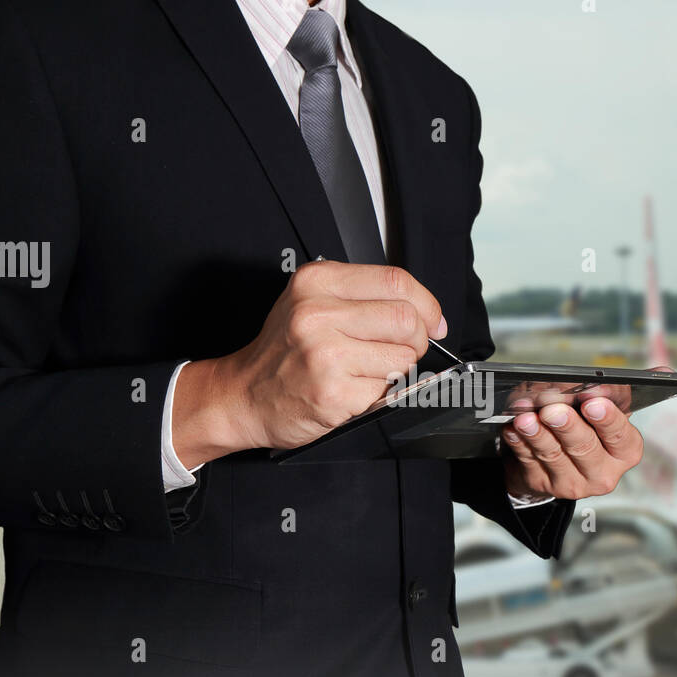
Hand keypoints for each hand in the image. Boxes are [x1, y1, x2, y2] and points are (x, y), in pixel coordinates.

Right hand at [172, 260, 444, 462]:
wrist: (243, 394)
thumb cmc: (283, 351)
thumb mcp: (309, 302)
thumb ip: (362, 296)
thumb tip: (427, 313)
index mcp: (316, 282)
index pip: (396, 281)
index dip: (427, 304)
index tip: (433, 321)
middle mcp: (317, 314)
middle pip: (406, 320)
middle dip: (416, 340)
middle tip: (401, 350)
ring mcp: (325, 355)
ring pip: (402, 358)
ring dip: (396, 370)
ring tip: (365, 371)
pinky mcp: (333, 393)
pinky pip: (385, 391)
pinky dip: (377, 395)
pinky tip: (351, 390)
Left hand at [501, 397, 642, 500]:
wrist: (558, 461)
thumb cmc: (587, 426)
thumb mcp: (608, 410)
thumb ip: (626, 390)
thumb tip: (664, 371)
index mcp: (626, 451)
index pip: (620, 436)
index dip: (606, 420)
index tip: (593, 402)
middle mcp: (603, 473)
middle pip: (584, 448)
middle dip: (567, 427)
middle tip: (554, 409)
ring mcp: (572, 484)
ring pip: (553, 455)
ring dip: (537, 434)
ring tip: (525, 417)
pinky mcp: (543, 485)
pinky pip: (529, 462)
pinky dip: (519, 443)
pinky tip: (512, 429)